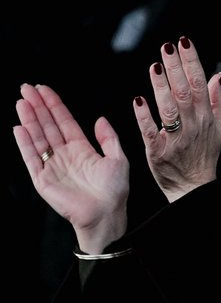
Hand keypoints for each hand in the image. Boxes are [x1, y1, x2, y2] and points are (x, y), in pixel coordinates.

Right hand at [13, 83, 128, 252]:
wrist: (107, 214)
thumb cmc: (114, 190)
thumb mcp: (118, 158)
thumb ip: (108, 138)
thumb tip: (99, 118)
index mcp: (81, 148)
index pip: (64, 121)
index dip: (54, 105)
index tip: (43, 89)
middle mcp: (64, 155)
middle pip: (47, 125)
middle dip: (37, 107)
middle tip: (26, 88)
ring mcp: (52, 166)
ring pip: (38, 138)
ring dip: (29, 120)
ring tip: (21, 102)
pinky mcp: (44, 180)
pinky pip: (32, 159)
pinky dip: (25, 144)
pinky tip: (19, 128)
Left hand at [133, 38, 220, 202]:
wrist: (193, 188)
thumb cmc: (205, 154)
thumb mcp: (220, 128)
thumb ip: (220, 101)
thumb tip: (217, 75)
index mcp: (207, 116)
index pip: (200, 83)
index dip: (192, 62)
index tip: (184, 42)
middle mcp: (193, 124)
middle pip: (185, 91)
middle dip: (176, 68)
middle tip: (167, 46)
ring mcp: (175, 139)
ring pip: (168, 109)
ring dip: (161, 87)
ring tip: (155, 66)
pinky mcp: (157, 152)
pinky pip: (150, 132)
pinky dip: (144, 116)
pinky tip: (138, 100)